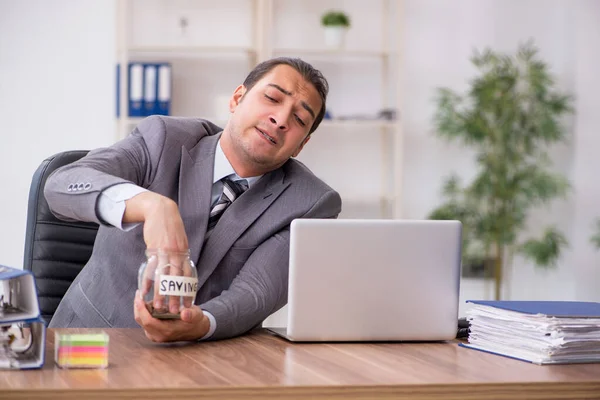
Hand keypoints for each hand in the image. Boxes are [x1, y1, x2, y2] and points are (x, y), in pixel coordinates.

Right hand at [125, 192, 190, 313]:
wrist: (160, 210)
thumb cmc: (170, 227)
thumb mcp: (179, 241)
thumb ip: (180, 256)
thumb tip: (181, 271)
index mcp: (185, 253)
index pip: (188, 276)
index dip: (187, 291)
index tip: (188, 305)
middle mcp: (177, 254)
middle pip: (177, 280)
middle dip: (176, 297)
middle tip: (175, 312)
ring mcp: (165, 252)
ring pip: (164, 277)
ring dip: (161, 293)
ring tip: (159, 306)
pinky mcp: (153, 249)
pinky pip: (150, 268)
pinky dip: (148, 281)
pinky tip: (145, 291)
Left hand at [134, 291, 209, 341]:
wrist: (196, 329)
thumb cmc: (195, 320)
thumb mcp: (196, 315)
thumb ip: (191, 314)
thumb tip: (185, 314)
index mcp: (167, 331)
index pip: (148, 321)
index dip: (141, 309)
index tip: (139, 297)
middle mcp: (158, 335)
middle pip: (141, 320)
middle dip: (138, 306)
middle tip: (139, 293)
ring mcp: (155, 335)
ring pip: (141, 321)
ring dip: (141, 308)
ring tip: (148, 297)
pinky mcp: (154, 333)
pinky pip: (144, 321)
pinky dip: (144, 312)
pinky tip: (150, 303)